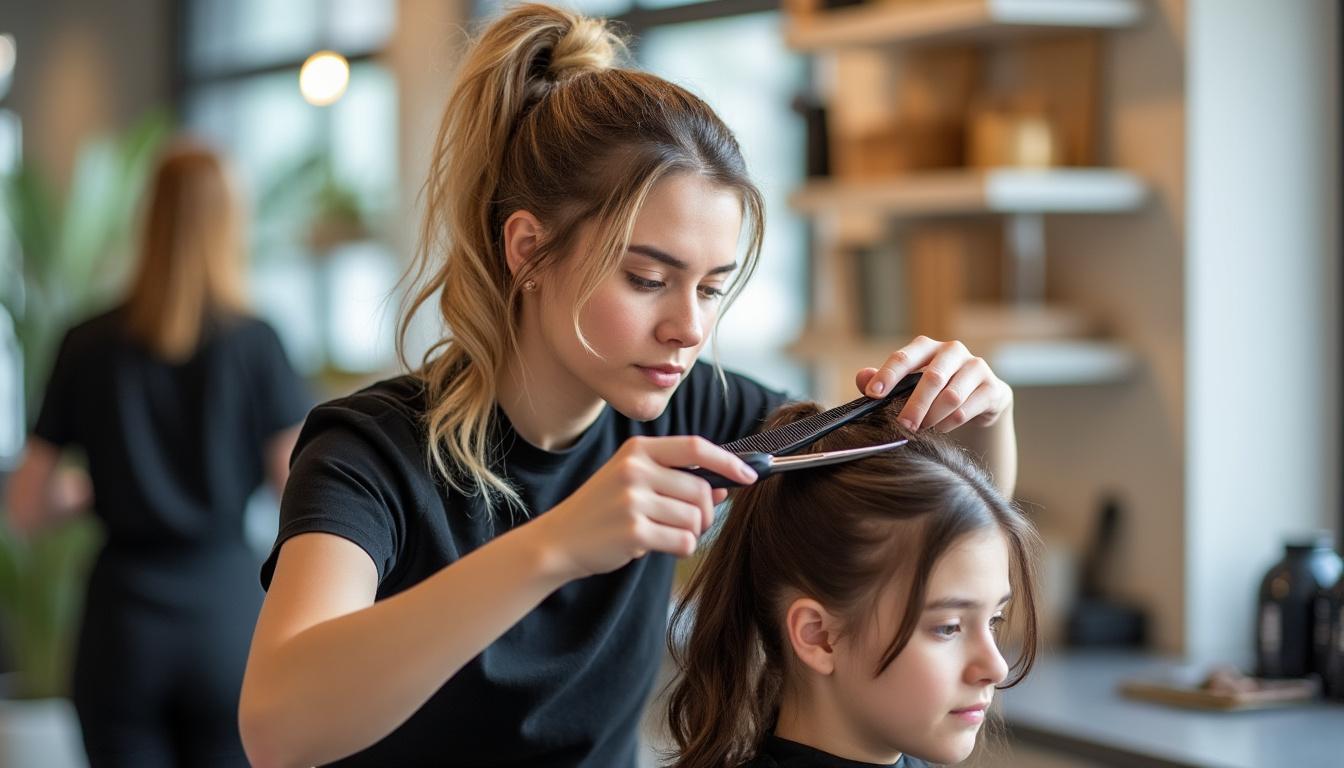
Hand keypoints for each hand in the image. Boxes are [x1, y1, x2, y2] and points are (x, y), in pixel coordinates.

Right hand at [529, 436, 757, 579]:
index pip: (696, 447)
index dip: (728, 461)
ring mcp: (633, 500)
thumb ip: (677, 481)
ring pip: (695, 519)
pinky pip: (683, 542)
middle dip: (705, 512)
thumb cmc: (602, 510)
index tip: (751, 475)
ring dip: (689, 533)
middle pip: (701, 490)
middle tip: (687, 523)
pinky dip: (680, 548)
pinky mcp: (634, 532)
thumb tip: (725, 488)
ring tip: (662, 533)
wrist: (558, 540)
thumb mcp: (634, 483)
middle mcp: (636, 470)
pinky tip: (656, 546)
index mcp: (638, 450)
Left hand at [857, 335, 1012, 432]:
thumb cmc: (935, 390)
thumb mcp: (908, 385)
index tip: (873, 394)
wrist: (980, 400)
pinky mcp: (993, 387)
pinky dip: (950, 422)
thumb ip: (884, 381)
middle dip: (914, 405)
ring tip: (922, 429)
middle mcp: (953, 351)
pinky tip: (941, 429)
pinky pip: (968, 408)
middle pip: (932, 378)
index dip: (888, 375)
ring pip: (952, 396)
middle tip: (902, 426)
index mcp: (928, 347)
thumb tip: (862, 378)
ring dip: (933, 416)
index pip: (904, 357)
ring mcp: (976, 367)